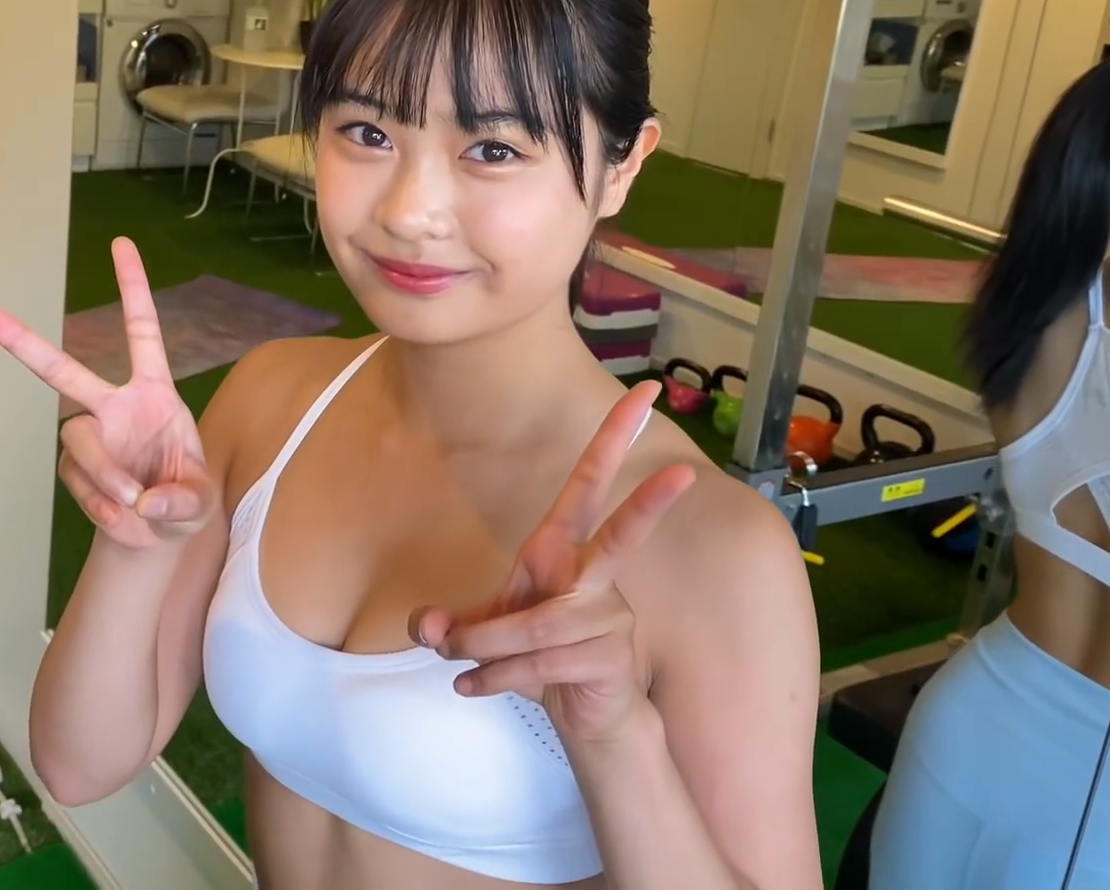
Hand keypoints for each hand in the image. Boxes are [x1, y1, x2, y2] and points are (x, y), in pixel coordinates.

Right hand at [0, 237, 216, 547]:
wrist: (158, 536)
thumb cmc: (183, 500)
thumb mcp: (199, 500)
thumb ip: (182, 497)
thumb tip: (144, 499)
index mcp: (152, 392)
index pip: (141, 331)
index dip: (133, 288)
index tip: (120, 242)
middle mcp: (112, 406)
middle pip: (60, 370)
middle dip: (20, 340)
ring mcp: (89, 438)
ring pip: (78, 441)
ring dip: (104, 472)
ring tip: (134, 503)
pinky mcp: (73, 471)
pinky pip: (81, 485)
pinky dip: (104, 506)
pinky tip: (125, 520)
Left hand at [411, 381, 696, 744]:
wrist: (581, 716)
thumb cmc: (537, 656)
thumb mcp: (483, 632)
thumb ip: (452, 622)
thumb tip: (425, 625)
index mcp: (564, 551)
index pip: (589, 484)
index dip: (613, 439)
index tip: (644, 394)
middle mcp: (595, 578)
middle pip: (623, 534)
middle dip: (650, 503)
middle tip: (684, 471)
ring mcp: (609, 620)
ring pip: (537, 624)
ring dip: (486, 647)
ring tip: (463, 665)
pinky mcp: (607, 660)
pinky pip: (541, 663)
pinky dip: (497, 677)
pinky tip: (476, 687)